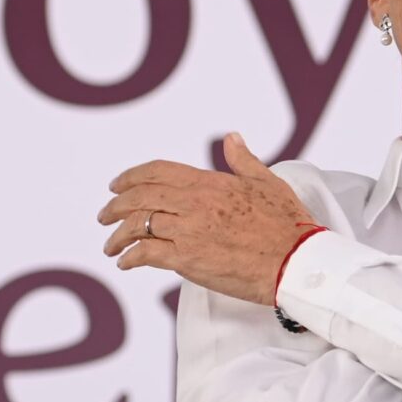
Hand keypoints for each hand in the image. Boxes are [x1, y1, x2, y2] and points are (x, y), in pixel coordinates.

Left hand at [98, 133, 319, 305]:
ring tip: (111, 245)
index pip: (158, 171)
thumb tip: (232, 139)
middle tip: (105, 214)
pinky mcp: (188, 260)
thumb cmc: (288, 225)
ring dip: (119, 235)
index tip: (117, 185)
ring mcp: (189, 232)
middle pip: (141, 197)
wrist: (296, 262)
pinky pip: (147, 254)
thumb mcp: (268, 182)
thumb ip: (244, 160)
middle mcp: (195, 203)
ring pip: (139, 226)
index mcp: (210, 183)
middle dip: (116, 205)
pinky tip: (126, 263)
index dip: (132, 177)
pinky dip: (131, 257)